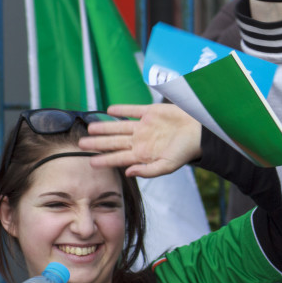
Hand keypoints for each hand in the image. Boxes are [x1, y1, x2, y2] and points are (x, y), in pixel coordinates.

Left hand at [79, 103, 200, 177]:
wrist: (201, 132)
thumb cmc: (186, 151)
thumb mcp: (168, 166)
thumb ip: (148, 171)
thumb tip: (128, 173)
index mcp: (143, 154)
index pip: (118, 158)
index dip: (104, 160)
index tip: (90, 163)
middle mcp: (141, 140)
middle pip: (114, 142)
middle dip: (97, 144)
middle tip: (81, 145)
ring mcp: (144, 126)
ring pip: (119, 126)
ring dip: (104, 127)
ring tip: (90, 128)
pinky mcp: (151, 111)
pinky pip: (132, 110)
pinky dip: (121, 109)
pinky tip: (109, 110)